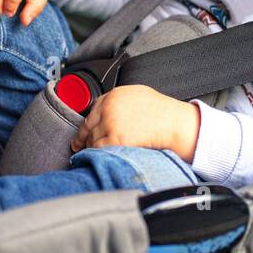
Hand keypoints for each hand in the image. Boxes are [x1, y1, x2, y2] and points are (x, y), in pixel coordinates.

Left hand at [70, 85, 200, 161]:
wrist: (174, 123)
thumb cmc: (162, 111)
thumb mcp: (138, 95)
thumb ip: (120, 100)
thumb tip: (108, 110)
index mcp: (114, 95)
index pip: (92, 110)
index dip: (88, 124)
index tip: (83, 132)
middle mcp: (110, 107)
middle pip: (88, 125)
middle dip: (83, 138)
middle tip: (78, 146)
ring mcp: (111, 123)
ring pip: (91, 139)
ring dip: (91, 148)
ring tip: (90, 155)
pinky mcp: (116, 139)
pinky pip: (98, 149)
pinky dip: (97, 155)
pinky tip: (99, 157)